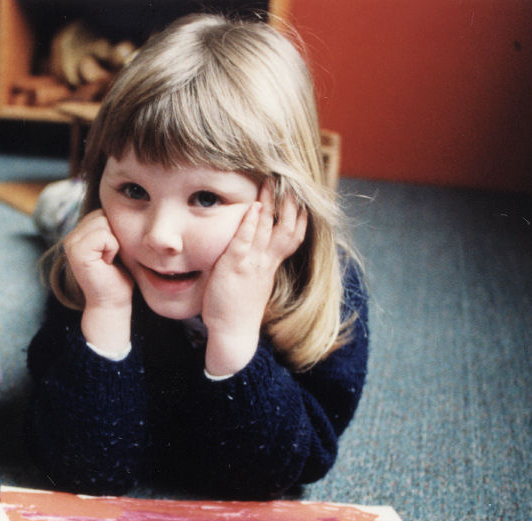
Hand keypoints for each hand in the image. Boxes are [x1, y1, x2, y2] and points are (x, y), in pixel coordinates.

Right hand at [63, 209, 133, 355]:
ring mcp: (71, 243)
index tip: (112, 253)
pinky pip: (104, 235)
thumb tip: (122, 203)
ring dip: (114, 242)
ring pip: (104, 222)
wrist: (113, 302)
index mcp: (79, 233)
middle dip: (114, 235)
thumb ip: (110, 226)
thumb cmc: (118, 276)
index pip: (103, 212)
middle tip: (110, 258)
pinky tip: (106, 263)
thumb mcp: (115, 245)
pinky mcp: (76, 251)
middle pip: (103, 214)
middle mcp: (71, 236)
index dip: (115, 231)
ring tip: (108, 260)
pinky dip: (112, 248)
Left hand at [202, 183, 307, 376]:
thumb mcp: (252, 280)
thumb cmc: (236, 306)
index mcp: (271, 264)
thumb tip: (251, 244)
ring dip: (270, 203)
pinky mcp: (236, 268)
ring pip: (269, 228)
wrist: (232, 333)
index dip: (299, 212)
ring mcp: (253, 264)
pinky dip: (251, 223)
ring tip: (272, 181)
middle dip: (289, 201)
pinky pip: (246, 242)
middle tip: (288, 177)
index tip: (299, 192)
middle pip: (287, 225)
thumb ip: (254, 261)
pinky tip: (254, 207)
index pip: (293, 234)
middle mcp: (267, 261)